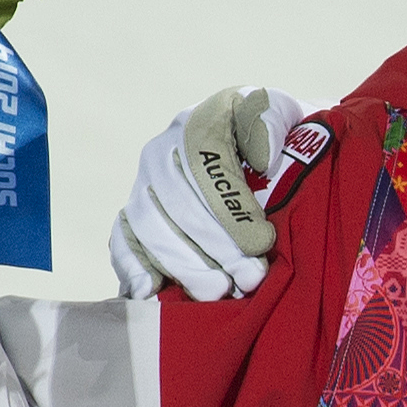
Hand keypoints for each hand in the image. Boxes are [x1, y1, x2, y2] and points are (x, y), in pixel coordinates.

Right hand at [108, 85, 310, 299]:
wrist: (266, 153)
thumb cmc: (278, 136)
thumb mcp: (282, 115)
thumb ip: (271, 120)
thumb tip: (262, 156)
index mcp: (198, 122)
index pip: (207, 167)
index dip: (233, 209)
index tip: (264, 242)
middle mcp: (161, 152)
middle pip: (179, 204)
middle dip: (217, 246)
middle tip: (249, 279)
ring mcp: (143, 185)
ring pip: (151, 227)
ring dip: (184, 264)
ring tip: (218, 291)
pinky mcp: (133, 216)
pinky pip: (123, 239)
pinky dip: (132, 265)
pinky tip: (149, 291)